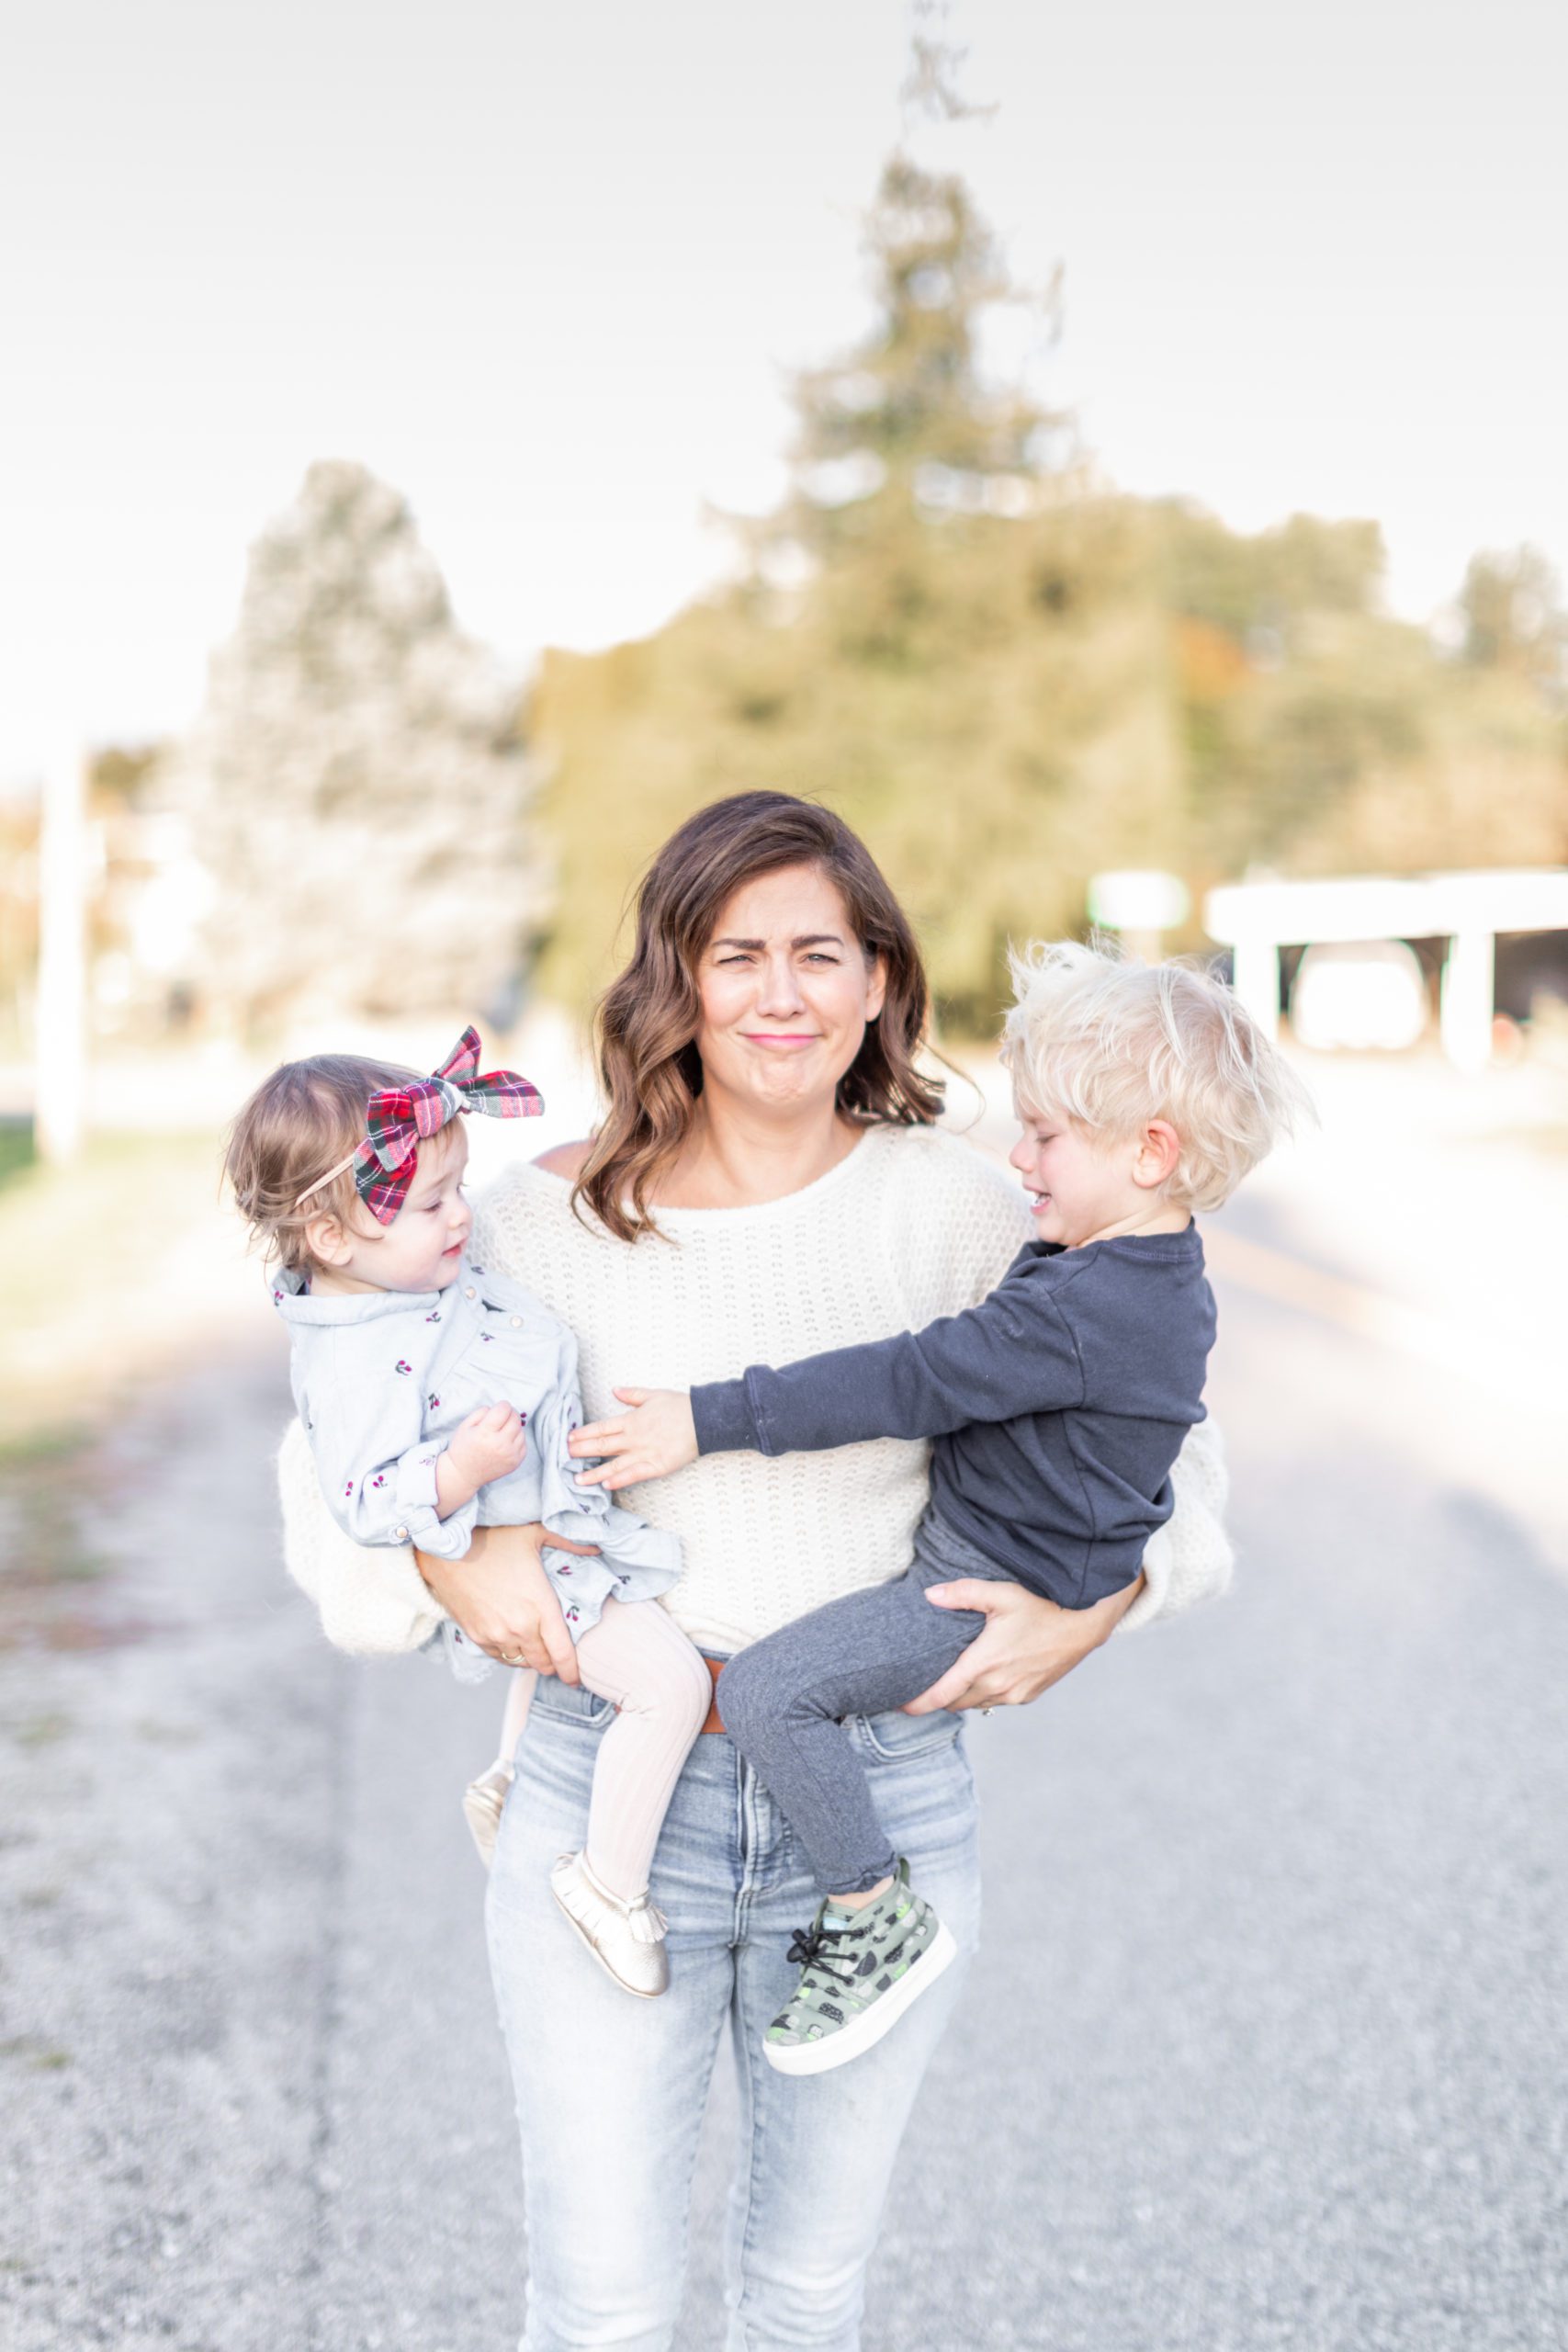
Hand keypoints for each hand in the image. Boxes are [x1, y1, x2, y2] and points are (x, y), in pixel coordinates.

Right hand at [414, 1522, 596, 1677]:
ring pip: (522, 1662)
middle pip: (544, 1663)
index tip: (578, 1678)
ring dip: (533, 1659)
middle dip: (554, 1665)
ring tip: (539, 1651)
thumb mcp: (535, 1533)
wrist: (446, 1550)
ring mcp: (497, 1635)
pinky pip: (501, 1658)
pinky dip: (512, 1655)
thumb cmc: (493, 1538)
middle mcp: (520, 1627)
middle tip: (560, 1660)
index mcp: (540, 1605)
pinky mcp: (477, 1636)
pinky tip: (516, 1646)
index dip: (573, 1670)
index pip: (562, 1653)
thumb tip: (598, 1548)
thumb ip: (570, 1542)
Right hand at [447, 1403, 527, 1488]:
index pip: (504, 1409)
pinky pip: (523, 1443)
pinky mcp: (515, 1462)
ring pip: (521, 1430)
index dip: (502, 1405)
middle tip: (502, 1416)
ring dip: (513, 1427)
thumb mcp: (465, 1425)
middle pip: (515, 1419)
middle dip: (510, 1413)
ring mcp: (509, 1455)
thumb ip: (482, 1411)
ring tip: (501, 1431)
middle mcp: (499, 1445)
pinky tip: (505, 1442)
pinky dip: (517, 1439)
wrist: (464, 1474)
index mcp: (485, 1433)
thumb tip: (502, 1407)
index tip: (498, 1408)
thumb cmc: (463, 1447)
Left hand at [568, 1388, 697, 1491]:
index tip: (569, 1438)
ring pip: (614, 1465)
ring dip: (594, 1472)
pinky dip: (620, 1480)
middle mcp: (634, 1437)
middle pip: (602, 1446)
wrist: (704, 1420)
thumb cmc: (680, 1406)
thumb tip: (614, 1390)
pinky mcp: (657, 1466)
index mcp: (632, 1420)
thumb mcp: (654, 1394)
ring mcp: (644, 1453)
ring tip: (577, 1480)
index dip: (584, 1433)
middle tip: (563, 1457)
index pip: (601, 1428)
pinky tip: (606, 1485)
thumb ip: (632, 1395)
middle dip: (582, 1451)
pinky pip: (635, 1474)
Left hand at [904, 1573, 1144, 1714]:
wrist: (1083, 1625)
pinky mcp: (1027, 1696)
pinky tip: (981, 1677)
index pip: (941, 1694)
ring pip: (975, 1704)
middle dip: (936, 1698)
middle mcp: (998, 1686)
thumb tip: (929, 1595)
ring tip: (947, 1681)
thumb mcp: (1000, 1593)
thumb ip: (962, 1593)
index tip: (898, 1705)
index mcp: (985, 1663)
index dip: (917, 1704)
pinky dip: (982, 1694)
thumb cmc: (1042, 1606)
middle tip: (920, 1685)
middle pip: (954, 1703)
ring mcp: (1014, 1694)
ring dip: (960, 1696)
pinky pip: (995, 1702)